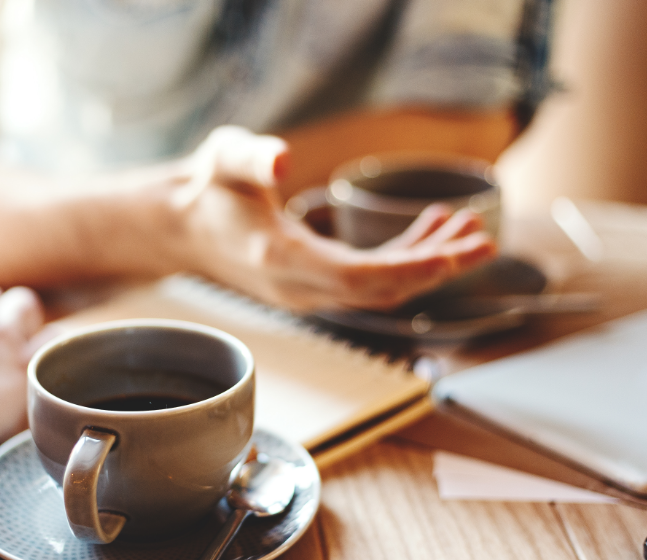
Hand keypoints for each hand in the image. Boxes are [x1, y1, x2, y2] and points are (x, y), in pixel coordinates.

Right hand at [174, 126, 495, 310]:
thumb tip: (283, 157)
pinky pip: (369, 280)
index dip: (409, 269)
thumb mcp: (224, 159)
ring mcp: (308, 291)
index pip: (356, 278)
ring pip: (380, 290)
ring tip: (467, 228)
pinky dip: (404, 259)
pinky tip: (430, 227)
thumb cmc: (208, 190)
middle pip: (380, 291)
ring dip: (426, 264)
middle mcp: (298, 285)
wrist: (188, 227)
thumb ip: (251, 155)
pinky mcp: (316, 285)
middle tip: (483, 240)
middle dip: (435, 269)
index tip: (455, 254)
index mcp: (279, 258)